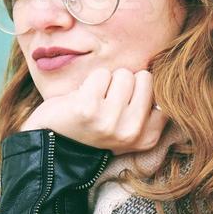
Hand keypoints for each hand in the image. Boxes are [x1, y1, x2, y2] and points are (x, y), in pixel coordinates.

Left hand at [19, 67, 167, 153]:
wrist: (51, 143)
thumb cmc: (92, 128)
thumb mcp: (127, 126)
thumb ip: (147, 107)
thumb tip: (159, 70)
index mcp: (146, 138)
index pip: (161, 94)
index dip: (140, 92)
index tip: (124, 107)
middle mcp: (131, 132)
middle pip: (144, 78)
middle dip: (124, 84)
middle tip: (106, 102)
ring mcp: (110, 121)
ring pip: (123, 74)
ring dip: (106, 82)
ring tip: (94, 100)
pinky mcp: (89, 109)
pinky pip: (101, 75)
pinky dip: (90, 81)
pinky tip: (81, 99)